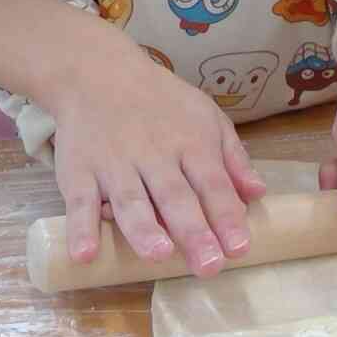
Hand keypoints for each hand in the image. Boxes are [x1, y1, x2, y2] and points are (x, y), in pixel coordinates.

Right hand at [42, 34, 266, 277]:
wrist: (97, 72)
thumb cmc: (161, 102)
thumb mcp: (206, 116)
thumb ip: (233, 158)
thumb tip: (258, 194)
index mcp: (191, 143)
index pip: (213, 184)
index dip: (226, 216)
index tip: (239, 248)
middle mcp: (154, 155)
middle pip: (176, 197)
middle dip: (193, 232)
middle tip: (209, 265)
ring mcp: (114, 164)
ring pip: (131, 200)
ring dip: (144, 229)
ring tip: (158, 254)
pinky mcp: (79, 171)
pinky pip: (79, 202)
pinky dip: (81, 228)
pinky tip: (86, 254)